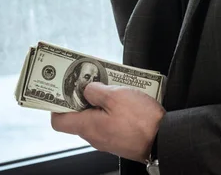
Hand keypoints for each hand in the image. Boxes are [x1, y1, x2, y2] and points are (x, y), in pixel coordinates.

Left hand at [51, 83, 165, 162]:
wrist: (163, 139)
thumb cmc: (141, 120)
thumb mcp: (116, 96)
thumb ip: (96, 91)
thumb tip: (86, 89)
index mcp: (88, 126)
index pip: (59, 121)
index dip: (57, 104)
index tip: (62, 89)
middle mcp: (94, 136)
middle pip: (78, 116)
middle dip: (81, 96)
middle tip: (90, 81)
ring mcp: (107, 138)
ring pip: (94, 117)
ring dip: (98, 101)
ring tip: (109, 86)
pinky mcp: (119, 138)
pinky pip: (108, 121)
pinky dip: (110, 109)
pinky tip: (121, 98)